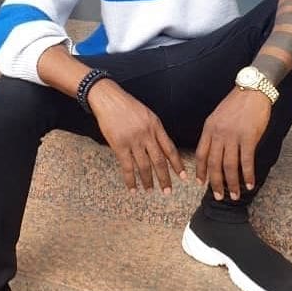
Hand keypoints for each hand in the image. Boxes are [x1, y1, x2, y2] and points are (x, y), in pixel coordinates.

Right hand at [88, 79, 185, 193]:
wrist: (109, 99)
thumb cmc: (126, 105)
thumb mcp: (147, 114)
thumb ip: (154, 130)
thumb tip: (161, 147)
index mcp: (156, 126)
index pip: (170, 149)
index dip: (177, 164)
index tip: (182, 176)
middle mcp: (147, 135)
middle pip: (159, 161)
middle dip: (164, 178)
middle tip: (168, 191)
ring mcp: (134, 141)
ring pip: (144, 166)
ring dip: (148, 181)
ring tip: (150, 191)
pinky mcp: (120, 145)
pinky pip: (127, 167)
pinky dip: (130, 180)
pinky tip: (133, 188)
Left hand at [195, 87, 271, 200]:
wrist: (253, 90)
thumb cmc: (236, 103)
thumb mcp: (217, 116)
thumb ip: (214, 133)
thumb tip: (214, 151)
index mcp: (209, 129)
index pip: (201, 154)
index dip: (201, 171)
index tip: (201, 183)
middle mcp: (218, 134)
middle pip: (214, 164)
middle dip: (215, 183)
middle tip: (219, 197)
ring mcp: (233, 136)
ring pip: (230, 166)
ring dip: (232, 184)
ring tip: (234, 195)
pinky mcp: (249, 137)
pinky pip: (246, 161)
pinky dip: (248, 175)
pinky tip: (250, 184)